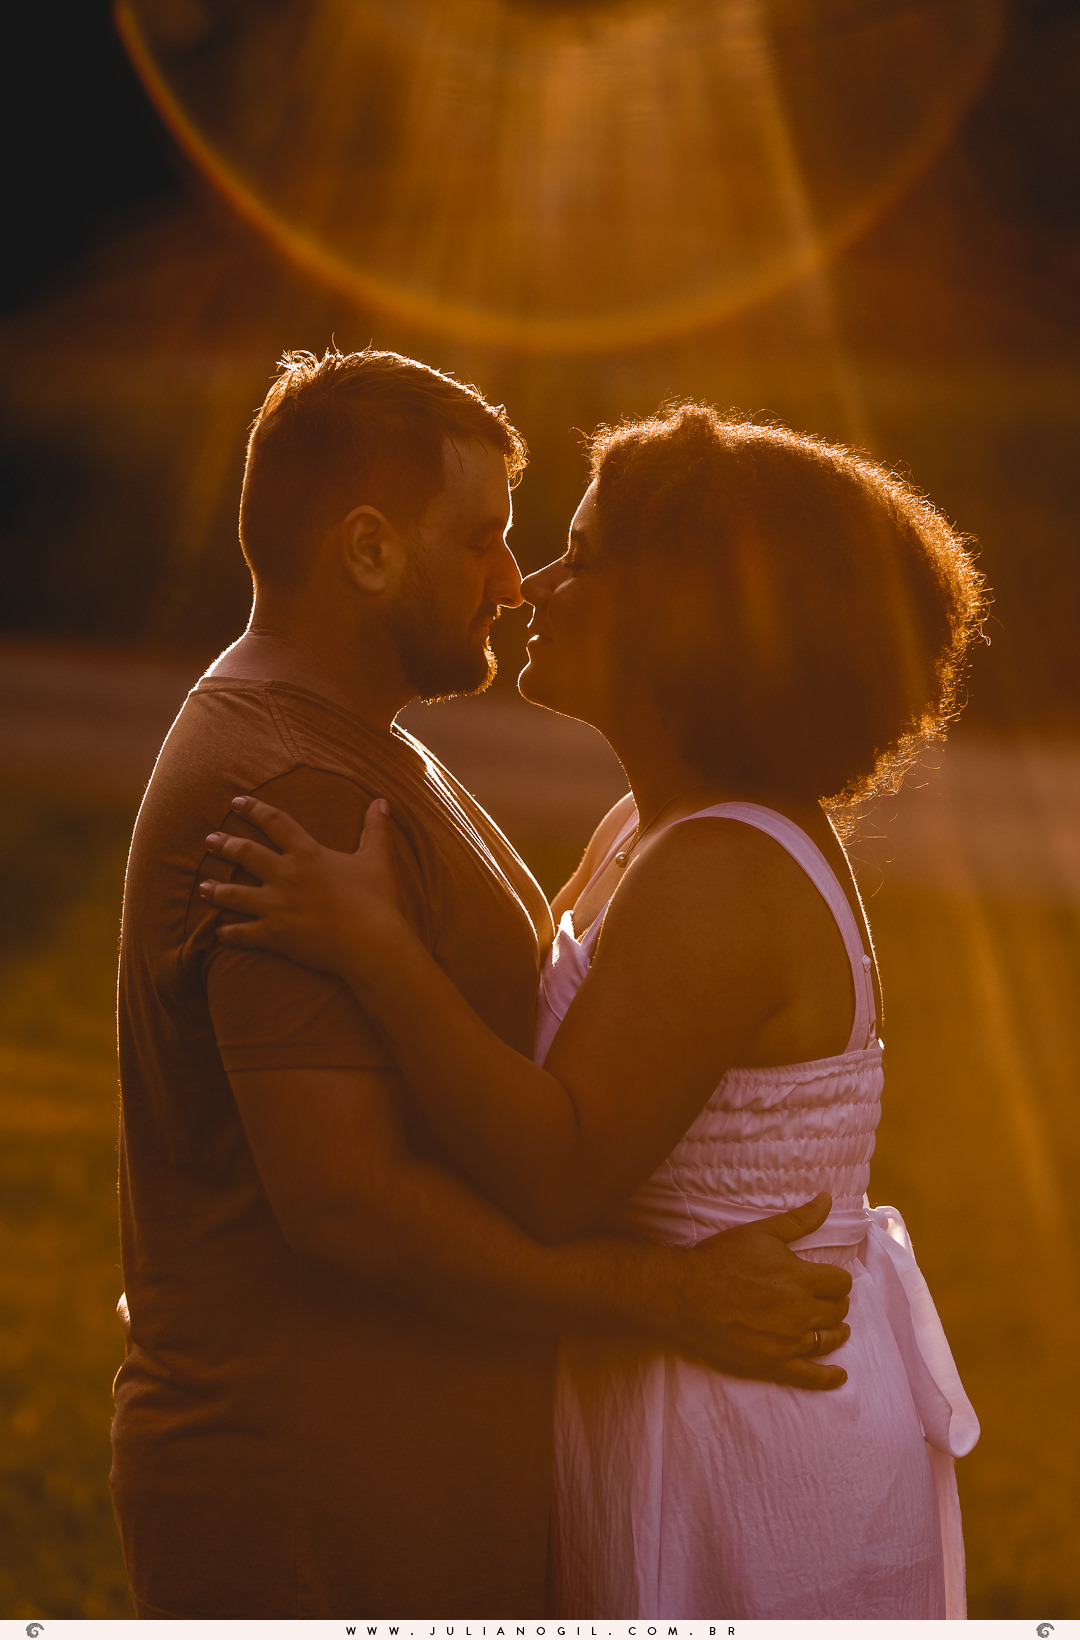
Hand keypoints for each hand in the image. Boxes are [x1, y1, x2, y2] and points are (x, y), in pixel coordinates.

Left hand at [198, 793, 405, 978]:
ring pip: (234, 894)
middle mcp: (285, 875)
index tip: (236, 802)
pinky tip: (219, 933)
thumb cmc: (376, 900)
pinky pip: (242, 934)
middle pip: (245, 854)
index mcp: (307, 853)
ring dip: (216, 889)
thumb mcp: (378, 859)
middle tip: (209, 841)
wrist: (370, 943)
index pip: (274, 822)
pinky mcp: (274, 935)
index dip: (253, 809)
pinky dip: (228, 934)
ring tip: (202, 886)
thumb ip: (376, 829)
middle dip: (224, 845)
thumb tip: (382, 801)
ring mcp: (276, 906)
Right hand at [650, 1193, 852, 1389]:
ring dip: (835, 1332)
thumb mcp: (760, 1232)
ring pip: (828, 1339)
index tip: (828, 1279)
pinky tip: (838, 1375)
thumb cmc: (720, 1260)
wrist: (684, 1295)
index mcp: (800, 1278)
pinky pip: (810, 1376)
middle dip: (835, 1303)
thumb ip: (799, 1220)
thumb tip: (827, 1199)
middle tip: (825, 1300)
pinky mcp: (772, 1365)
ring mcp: (788, 1342)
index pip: (841, 1282)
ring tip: (833, 1329)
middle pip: (837, 1311)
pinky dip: (828, 1377)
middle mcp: (800, 1312)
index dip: (837, 1280)